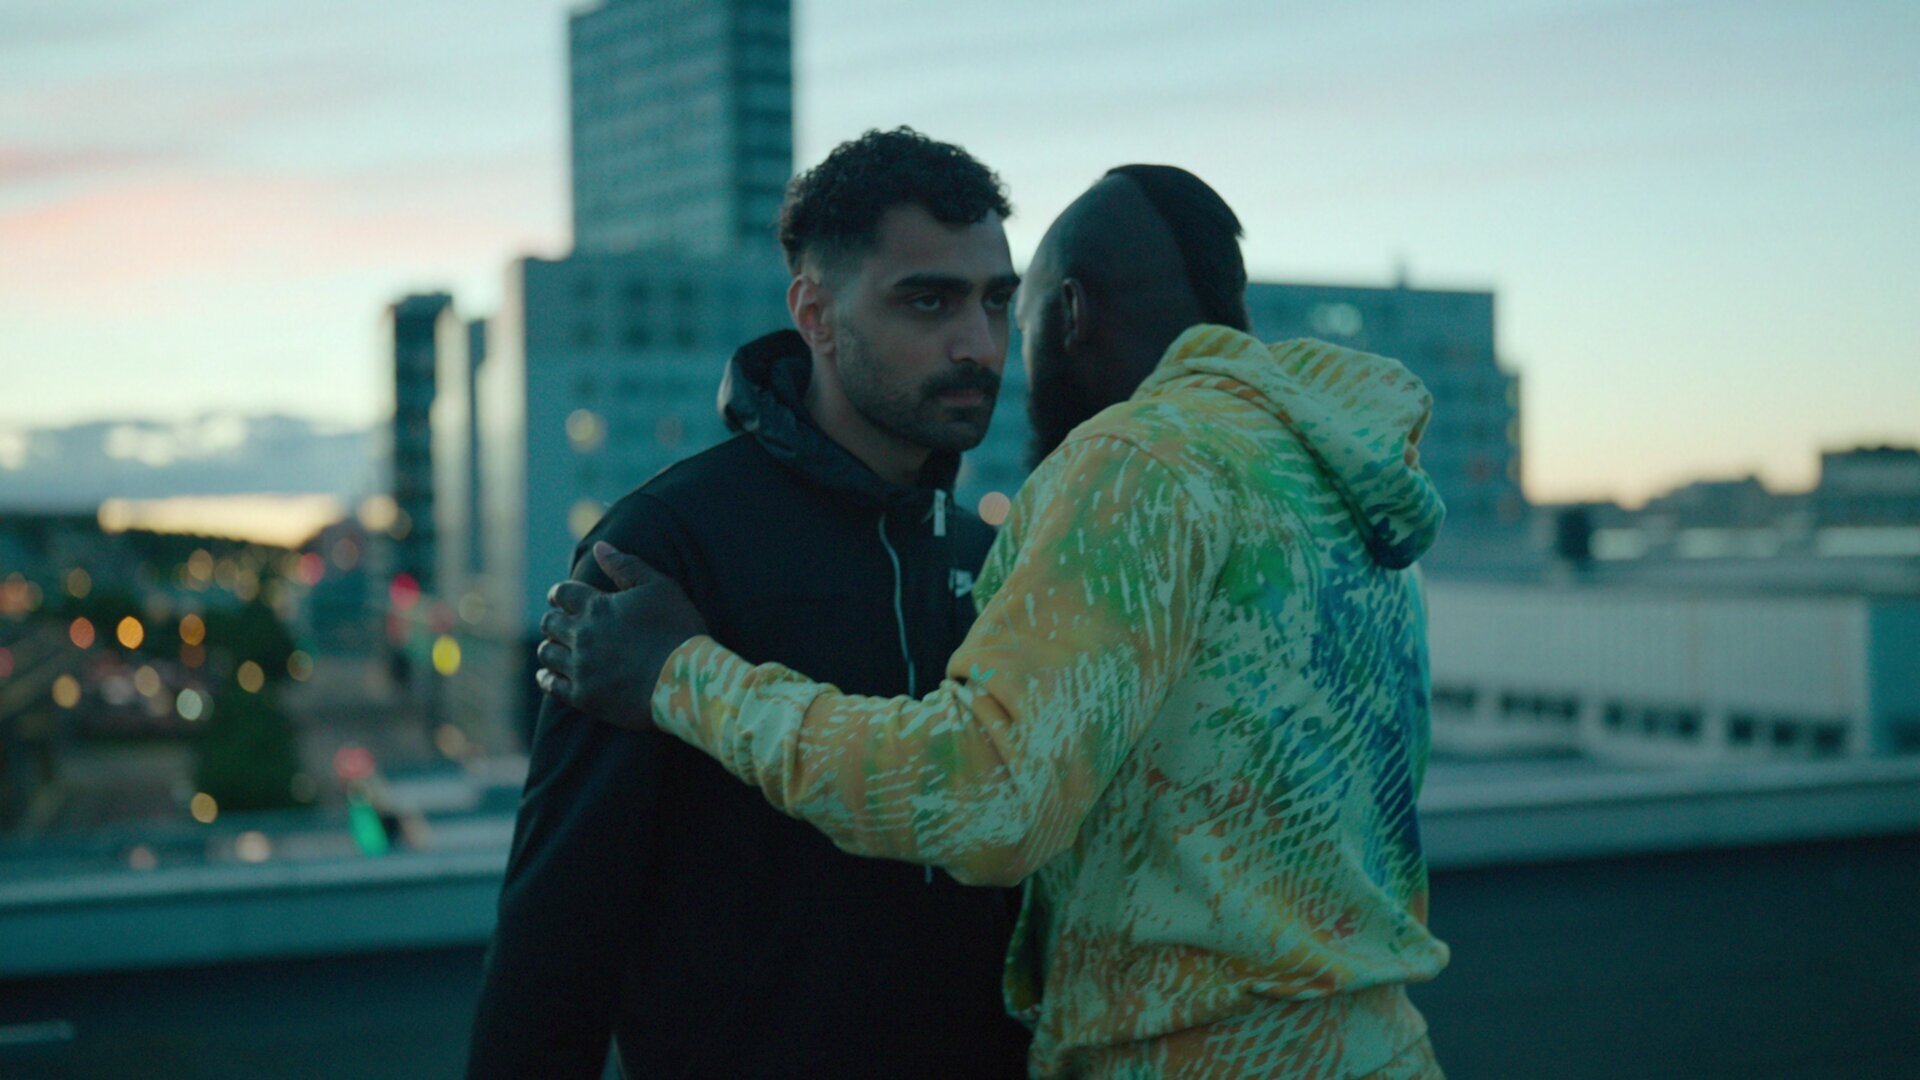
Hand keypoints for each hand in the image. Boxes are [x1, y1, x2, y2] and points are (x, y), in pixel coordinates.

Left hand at [536, 542, 707, 728]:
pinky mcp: (584, 697)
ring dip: (550, 647)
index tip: (560, 598)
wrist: (686, 679)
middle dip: (554, 620)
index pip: (562, 593)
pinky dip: (546, 678)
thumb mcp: (659, 587)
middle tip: (561, 623)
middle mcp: (582, 635)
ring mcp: (581, 667)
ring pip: (547, 653)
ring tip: (558, 648)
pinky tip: (549, 676)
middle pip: (550, 623)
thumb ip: (626, 565)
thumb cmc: (677, 630)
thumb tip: (599, 547)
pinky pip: (551, 686)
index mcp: (596, 607)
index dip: (559, 594)